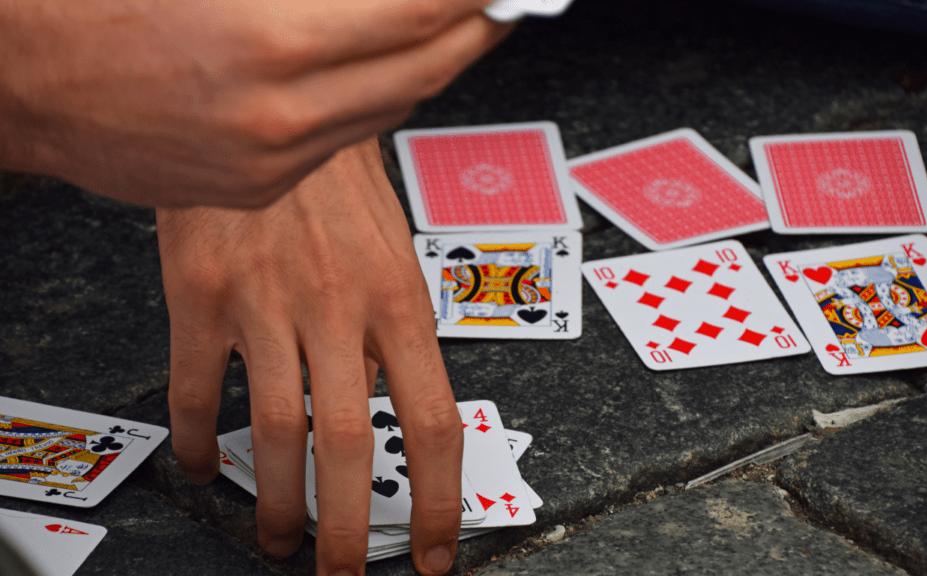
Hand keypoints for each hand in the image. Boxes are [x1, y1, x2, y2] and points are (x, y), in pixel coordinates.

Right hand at [0, 0, 510, 208]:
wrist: (25, 77)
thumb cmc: (99, 4)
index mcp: (275, 36)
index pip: (421, 14)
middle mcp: (283, 109)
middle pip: (426, 68)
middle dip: (475, 30)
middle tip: (500, 6)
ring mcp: (274, 158)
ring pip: (392, 106)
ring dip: (429, 64)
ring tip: (448, 28)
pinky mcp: (261, 184)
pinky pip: (346, 137)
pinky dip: (371, 98)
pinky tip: (375, 69)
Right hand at [156, 137, 463, 575]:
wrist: (277, 116)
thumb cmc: (343, 191)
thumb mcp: (398, 256)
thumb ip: (400, 339)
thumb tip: (398, 419)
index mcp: (400, 303)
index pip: (432, 422)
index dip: (437, 501)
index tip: (433, 555)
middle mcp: (337, 308)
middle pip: (350, 446)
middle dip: (348, 531)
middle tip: (341, 575)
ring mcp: (265, 303)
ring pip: (272, 435)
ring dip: (277, 504)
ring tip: (280, 540)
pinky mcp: (200, 296)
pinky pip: (193, 393)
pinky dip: (198, 444)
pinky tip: (205, 468)